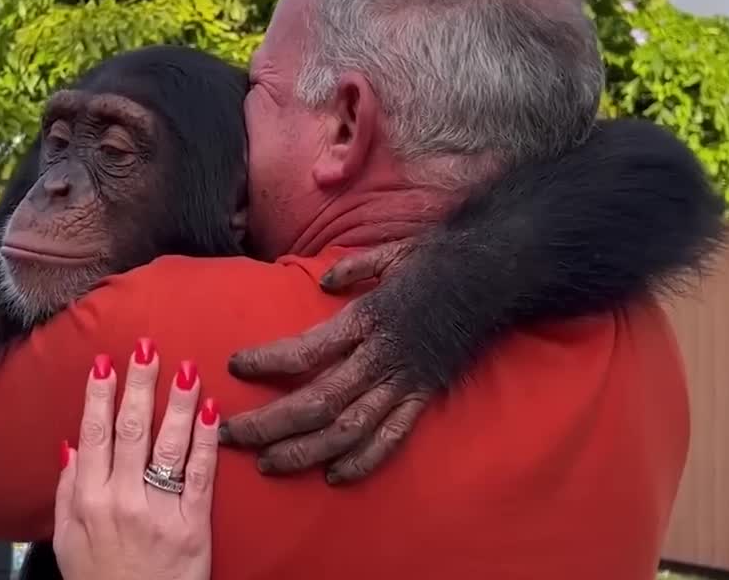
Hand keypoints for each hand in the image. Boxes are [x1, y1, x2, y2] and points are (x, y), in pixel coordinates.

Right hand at [54, 341, 218, 579]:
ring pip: (169, 445)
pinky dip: (207, 440)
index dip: (98, 396)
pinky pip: (201, 475)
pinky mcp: (193, 527)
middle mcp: (122, 500)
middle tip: (147, 347)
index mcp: (88, 500)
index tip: (105, 362)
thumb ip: (66, 492)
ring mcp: (160, 513)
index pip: (93, 435)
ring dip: (178, 403)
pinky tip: (212, 411)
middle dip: (139, 384)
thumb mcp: (66, 541)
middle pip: (131, 430)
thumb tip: (72, 446)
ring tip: (187, 368)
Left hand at [220, 242, 431, 483]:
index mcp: (367, 319)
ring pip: (348, 430)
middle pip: (318, 402)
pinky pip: (392, 438)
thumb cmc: (439, 258)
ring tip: (267, 463)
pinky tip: (333, 476)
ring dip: (304, 451)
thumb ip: (350, 269)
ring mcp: (405, 383)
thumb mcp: (388, 253)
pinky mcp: (426, 397)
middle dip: (270, 422)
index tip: (233, 366)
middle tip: (231, 433)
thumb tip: (322, 281)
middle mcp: (382, 358)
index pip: (307, 351)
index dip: (267, 362)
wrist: (497, 273)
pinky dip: (363, 461)